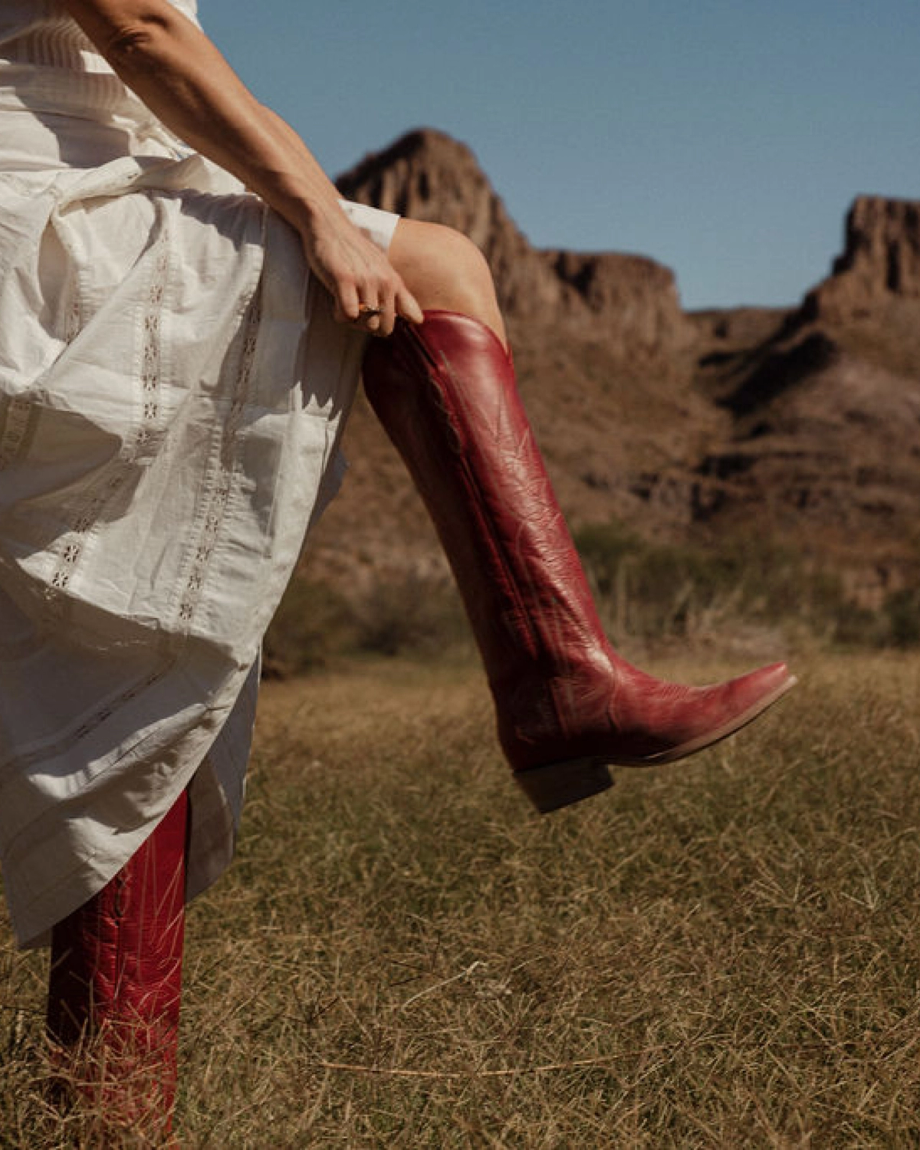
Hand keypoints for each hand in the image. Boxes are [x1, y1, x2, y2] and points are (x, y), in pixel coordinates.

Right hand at [299, 208, 422, 336]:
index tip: (380, 318)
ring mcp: (365, 280)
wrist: (329, 224)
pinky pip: (348, 315)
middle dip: (369, 326)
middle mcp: (384, 281)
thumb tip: (418, 321)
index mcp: (395, 281)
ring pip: (366, 323)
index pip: (413, 317)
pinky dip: (339, 314)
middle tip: (356, 311)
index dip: (396, 323)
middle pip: (385, 328)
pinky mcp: (345, 279)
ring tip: (345, 303)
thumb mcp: (383, 270)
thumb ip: (401, 295)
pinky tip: (336, 301)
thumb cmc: (354, 252)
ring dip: (352, 320)